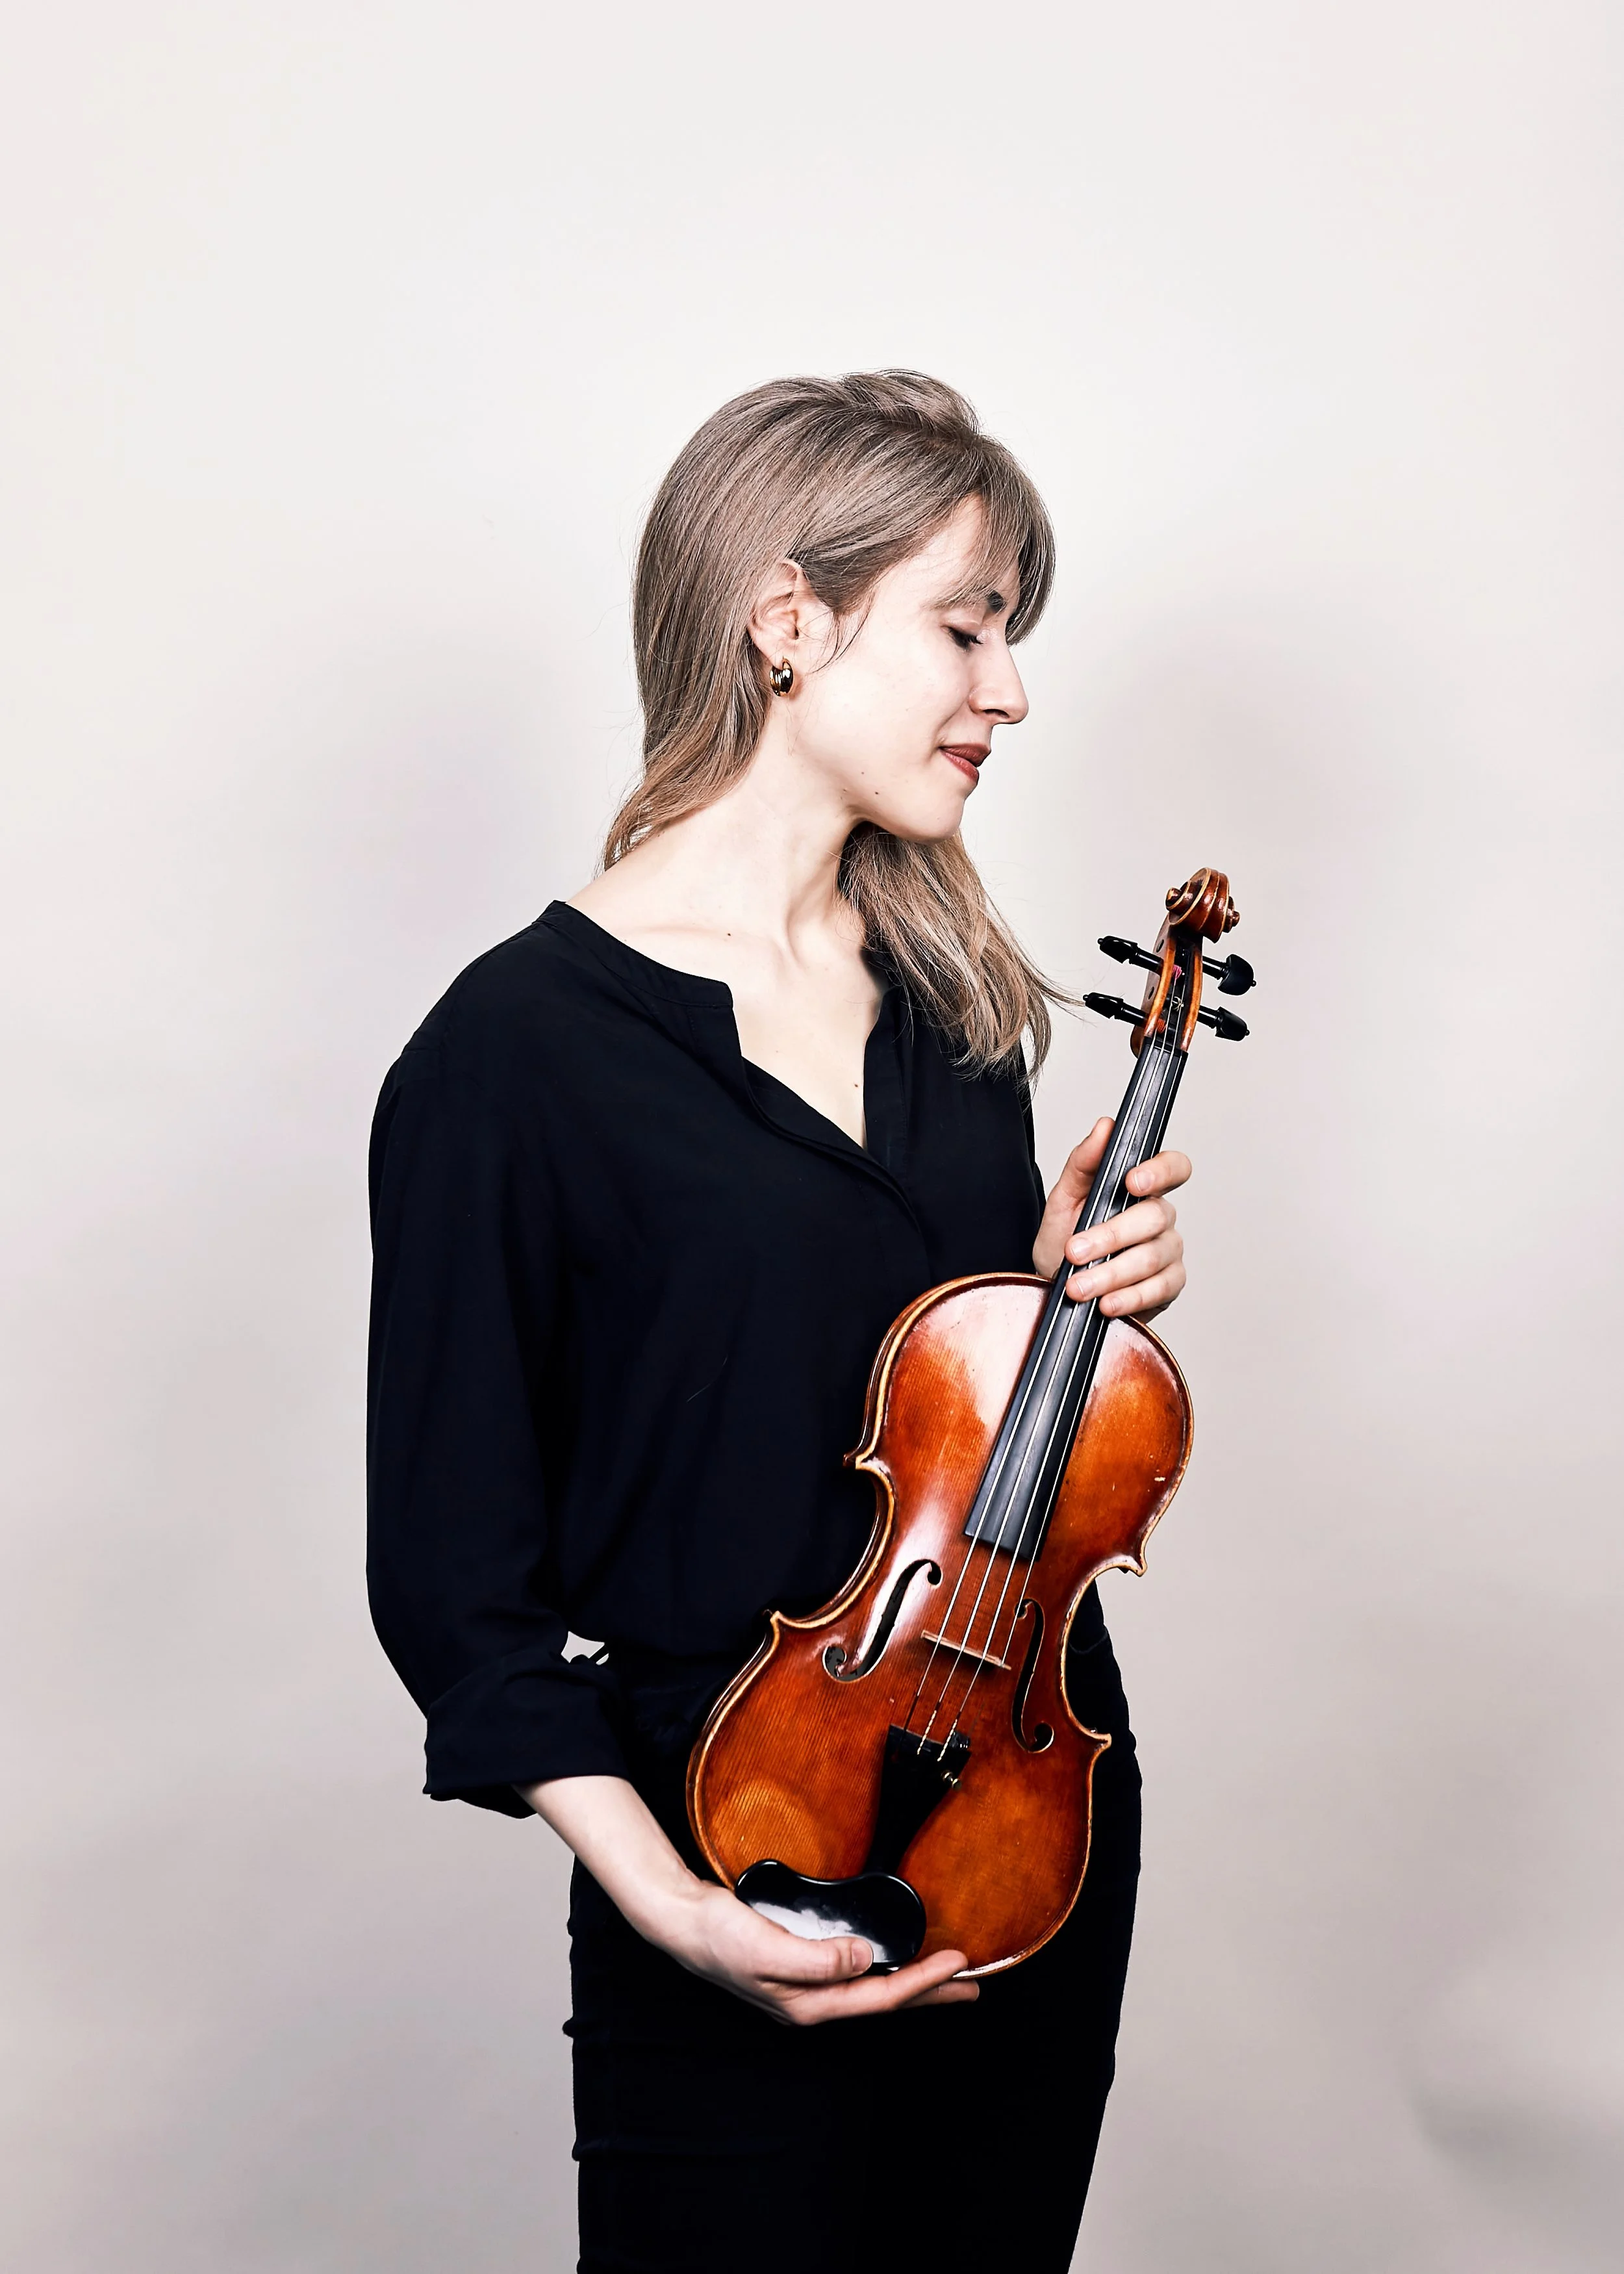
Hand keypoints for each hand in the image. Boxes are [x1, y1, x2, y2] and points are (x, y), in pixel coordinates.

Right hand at [655, 1876, 976, 2026]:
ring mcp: (805, 1985)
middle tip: (972, 1988)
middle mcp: (811, 2000)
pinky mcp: (800, 1964)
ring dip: (910, 1983)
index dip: (922, 1981)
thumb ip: (816, 1959)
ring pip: (871, 1988)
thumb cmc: (717, 1936)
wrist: (681, 1920)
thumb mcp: (767, 1948)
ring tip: (944, 1976)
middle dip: (929, 1995)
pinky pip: (855, 1971)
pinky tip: (888, 1958)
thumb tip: (863, 1958)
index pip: (879, 1997)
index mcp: (807, 2004)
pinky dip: (882, 1966)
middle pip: (882, 2002)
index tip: (957, 1963)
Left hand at [1033, 1118, 1189, 1321]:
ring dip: (1111, 1273)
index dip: (1161, 1171)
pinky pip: (1159, 1289)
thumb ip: (1084, 1163)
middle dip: (1110, 1236)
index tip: (1132, 1182)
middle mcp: (1160, 1217)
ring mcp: (1168, 1251)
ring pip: (1153, 1256)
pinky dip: (1130, 1298)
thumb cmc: (1064, 1241)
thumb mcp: (1063, 1199)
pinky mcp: (1169, 1286)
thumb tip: (1105, 1126)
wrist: (1059, 1289)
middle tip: (1074, 1251)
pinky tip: (1107, 1303)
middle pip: (1156, 1217)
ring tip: (1079, 1286)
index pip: (1173, 1167)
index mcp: (1141, 1188)